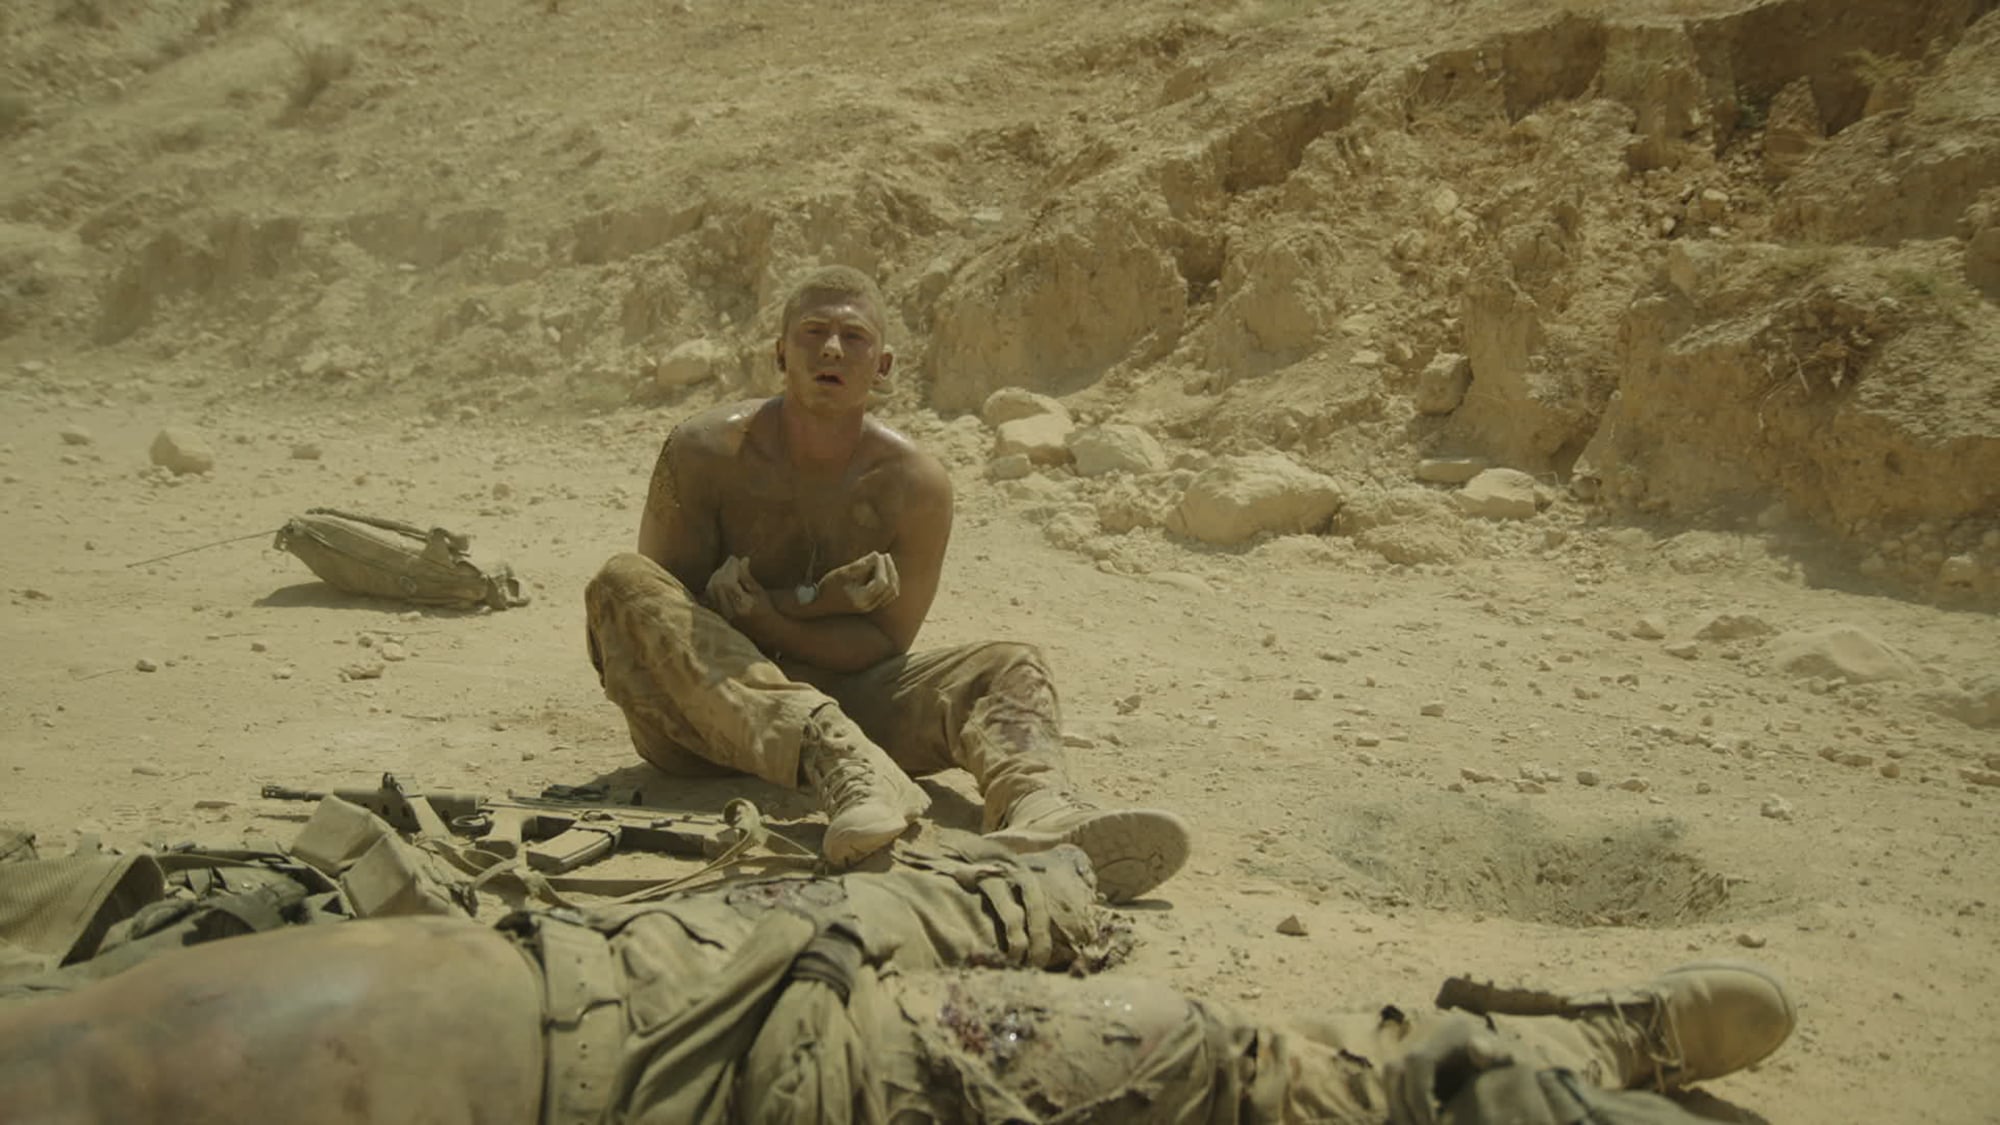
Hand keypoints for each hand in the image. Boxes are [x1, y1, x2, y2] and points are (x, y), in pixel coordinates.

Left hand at [705, 556, 770, 620]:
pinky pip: (709, 596)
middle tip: (732, 561)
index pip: (729, 583)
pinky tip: (720, 579)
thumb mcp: (759, 592)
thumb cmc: (765, 609)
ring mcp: (722, 613)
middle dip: (723, 569)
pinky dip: (712, 584)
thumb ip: (747, 576)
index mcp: (742, 605)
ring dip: (716, 575)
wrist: (763, 629)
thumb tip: (742, 560)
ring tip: (727, 569)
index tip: (736, 558)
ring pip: (711, 589)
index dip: (731, 568)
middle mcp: (729, 611)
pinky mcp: (717, 613)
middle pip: (717, 585)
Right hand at [820, 551, 899, 612]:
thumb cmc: (828, 587)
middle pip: (890, 588)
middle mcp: (869, 606)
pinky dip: (891, 583)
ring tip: (886, 562)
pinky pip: (889, 596)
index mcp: (861, 599)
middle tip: (884, 555)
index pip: (881, 583)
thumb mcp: (841, 573)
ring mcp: (872, 608)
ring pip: (892, 592)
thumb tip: (876, 555)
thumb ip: (860, 565)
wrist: (820, 603)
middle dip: (890, 569)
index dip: (882, 567)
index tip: (877, 554)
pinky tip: (887, 572)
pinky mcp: (872, 606)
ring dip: (893, 576)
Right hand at [1384, 1014, 1514, 1124]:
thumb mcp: (1504, 1057)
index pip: (1417, 1061)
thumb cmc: (1501, 1061)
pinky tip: (1415, 1122)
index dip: (1419, 1094)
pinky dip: (1400, 1104)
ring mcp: (1410, 1042)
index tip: (1431, 1123)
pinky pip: (1392, 1082)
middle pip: (1394, 1069)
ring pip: (1388, 1077)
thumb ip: (1494, 1055)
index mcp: (1446, 1031)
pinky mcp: (1405, 1056)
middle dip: (1402, 1105)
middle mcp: (1422, 1032)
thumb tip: (1477, 1048)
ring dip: (1398, 1107)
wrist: (1495, 1052)